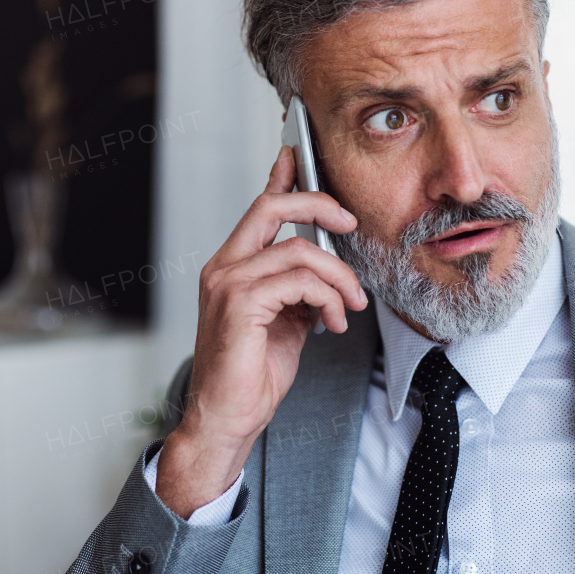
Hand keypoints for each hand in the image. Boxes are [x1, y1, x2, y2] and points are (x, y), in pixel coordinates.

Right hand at [155, 146, 366, 517]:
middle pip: (272, 207)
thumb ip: (299, 290)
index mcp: (232, 267)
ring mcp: (228, 284)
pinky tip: (334, 321)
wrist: (227, 420)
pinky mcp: (240, 305)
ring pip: (299, 250)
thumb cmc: (251, 375)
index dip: (281, 177)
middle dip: (318, 204)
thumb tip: (326, 271)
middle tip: (349, 221)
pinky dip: (328, 297)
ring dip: (338, 276)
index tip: (299, 153)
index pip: (259, 208)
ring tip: (350, 306)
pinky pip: (299, 281)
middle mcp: (224, 268)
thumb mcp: (286, 322)